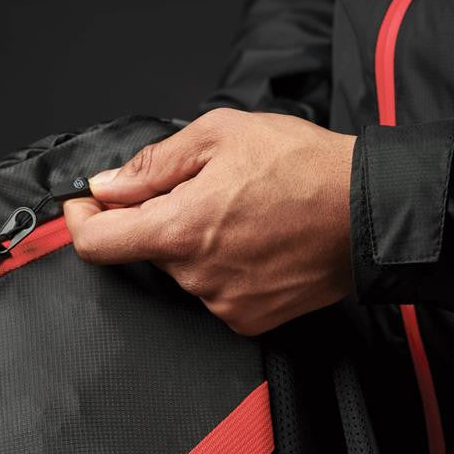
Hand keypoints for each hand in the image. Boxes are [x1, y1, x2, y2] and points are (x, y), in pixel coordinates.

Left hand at [63, 108, 355, 334]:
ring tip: (245, 211)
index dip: (81, 220)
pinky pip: (214, 291)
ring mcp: (223, 303)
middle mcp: (197, 275)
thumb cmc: (306, 166)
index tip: (87, 203)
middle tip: (207, 186)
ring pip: (183, 269)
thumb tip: (107, 186)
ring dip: (196, 241)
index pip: (96, 244)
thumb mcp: (222, 134)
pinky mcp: (249, 319)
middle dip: (161, 217)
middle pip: (147, 249)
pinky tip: (258, 241)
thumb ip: (154, 164)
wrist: (372, 212)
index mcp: (181, 228)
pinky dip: (223, 266)